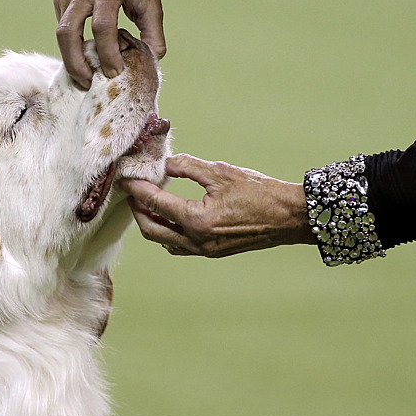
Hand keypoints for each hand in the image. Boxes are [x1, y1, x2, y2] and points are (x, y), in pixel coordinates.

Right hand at [55, 0, 165, 88]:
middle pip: (68, 32)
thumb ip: (153, 33)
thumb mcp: (152, 0)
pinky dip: (70, 45)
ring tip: (84, 77)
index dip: (107, 53)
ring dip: (70, 58)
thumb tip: (150, 61)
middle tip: (89, 83)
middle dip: (76, 63)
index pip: (103, 26)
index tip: (114, 72)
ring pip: (60, 32)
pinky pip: (61, 25)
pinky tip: (83, 56)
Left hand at [119, 154, 315, 257]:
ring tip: (148, 203)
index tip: (127, 179)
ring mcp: (205, 250)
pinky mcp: (213, 252)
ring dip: (152, 223)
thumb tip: (165, 163)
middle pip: (152, 229)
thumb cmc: (259, 192)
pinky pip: (180, 246)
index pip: (155, 203)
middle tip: (133, 192)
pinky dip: (168, 233)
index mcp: (196, 220)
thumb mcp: (220, 172)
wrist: (289, 216)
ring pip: (164, 241)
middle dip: (138, 210)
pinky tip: (170, 217)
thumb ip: (188, 166)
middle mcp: (197, 241)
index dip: (137, 189)